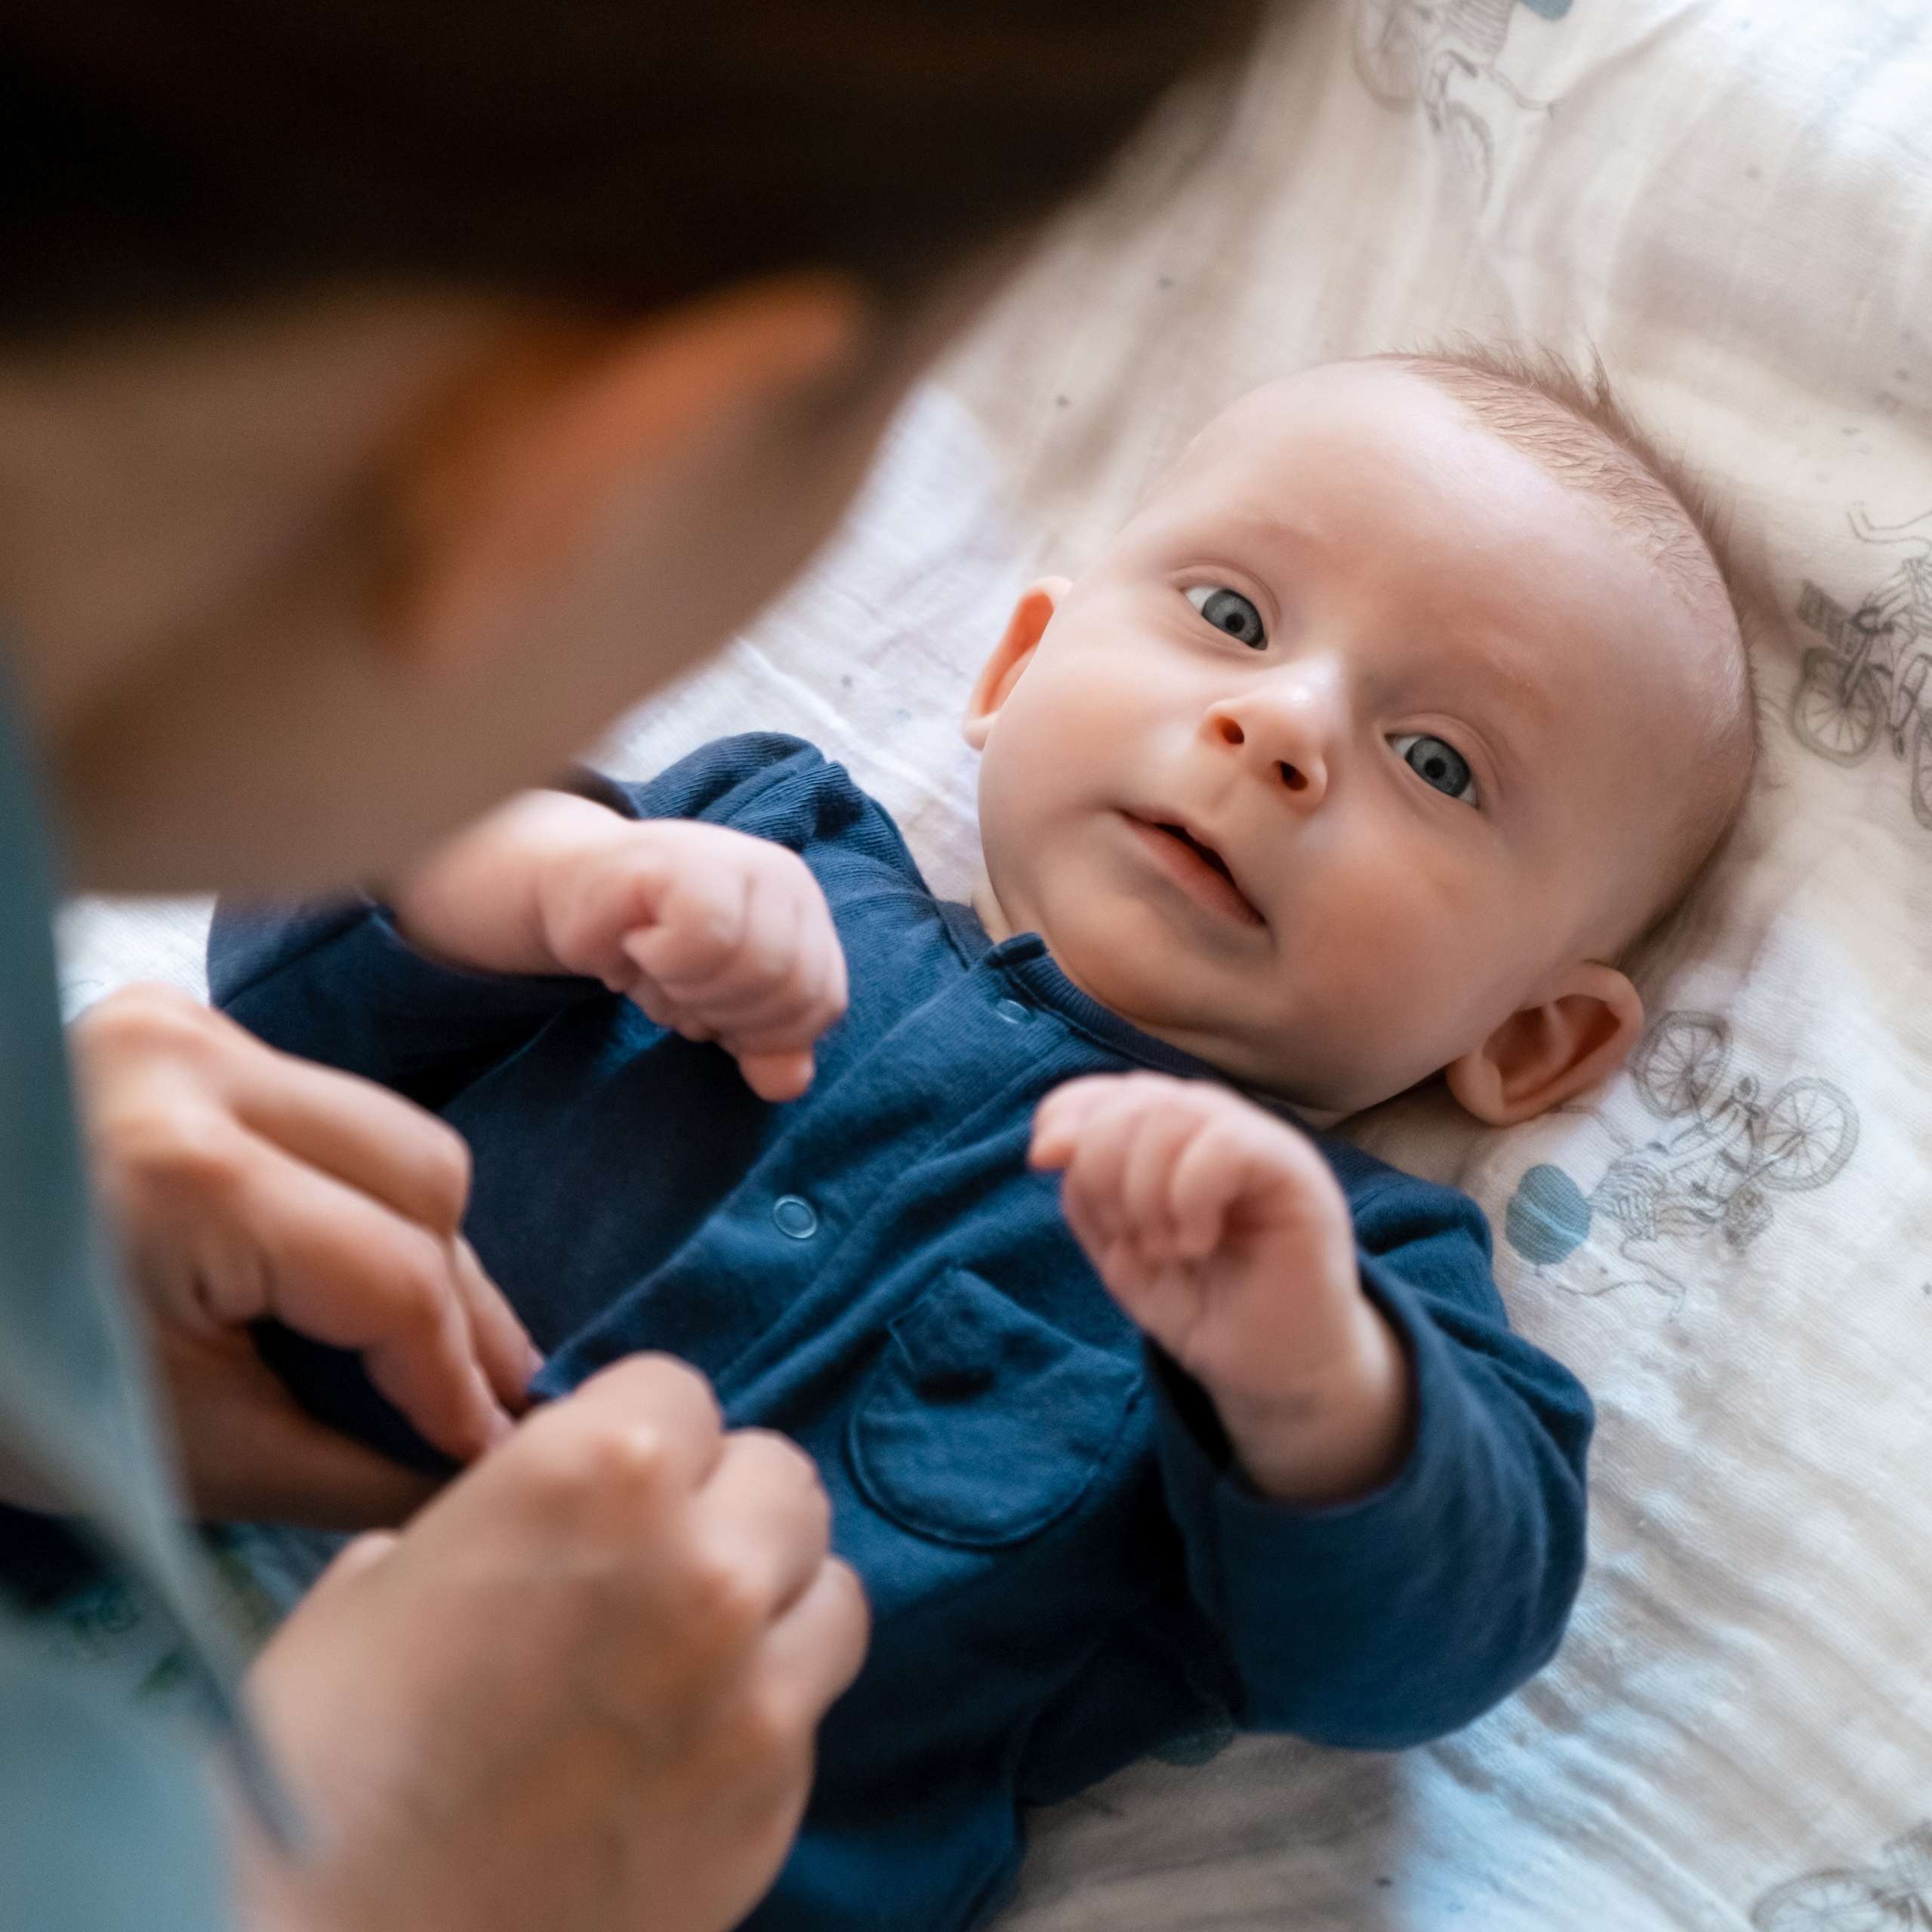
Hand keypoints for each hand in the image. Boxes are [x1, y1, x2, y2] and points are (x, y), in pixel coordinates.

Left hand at [70, 984, 539, 1527]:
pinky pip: (330, 1114)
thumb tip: (482, 1471)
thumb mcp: (191, 1455)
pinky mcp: (183, 1021)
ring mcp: (186, 1025)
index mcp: (182, 1175)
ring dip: (420, 1242)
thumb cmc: (12, 1390)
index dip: (456, 1379)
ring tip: (421, 1340)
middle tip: (482, 1397)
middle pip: (422, 1175)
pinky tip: (346, 1270)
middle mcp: (192, 1063)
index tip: (490, 1446)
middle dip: (460, 1301)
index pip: (394, 1277)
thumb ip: (357, 1468)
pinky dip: (357, 1195)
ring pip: (394, 1134)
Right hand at [237, 1354, 868, 1931]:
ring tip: (696, 1648)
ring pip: (830, 1588)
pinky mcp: (775, 1802)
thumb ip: (498, 1519)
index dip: (634, 1435)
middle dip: (722, 1505)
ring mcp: (756, 1689)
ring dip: (773, 1601)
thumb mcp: (381, 1578)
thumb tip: (535, 1523)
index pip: (679, 1390)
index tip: (603, 1485)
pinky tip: (683, 1752)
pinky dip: (765, 1713)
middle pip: (780, 1475)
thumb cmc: (319, 1763)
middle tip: (657, 1561)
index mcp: (599, 1472)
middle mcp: (704, 1563)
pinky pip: (809, 1713)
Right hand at [395, 791, 847, 1101]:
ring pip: (751, 968)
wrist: (578, 893)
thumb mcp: (723, 1005)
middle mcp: (783, 878)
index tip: (714, 1014)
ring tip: (658, 963)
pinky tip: (640, 940)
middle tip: (678, 987)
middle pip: (788, 991)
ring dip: (690, 990)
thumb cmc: (658, 948)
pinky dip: (664, 959)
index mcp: (805, 914)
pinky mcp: (683, 860)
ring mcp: (738, 861)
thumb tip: (789, 1084)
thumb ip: (767, 1045)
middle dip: (725, 1014)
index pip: (821, 1002)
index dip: (765, 1033)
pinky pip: (701, 938)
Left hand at [1029, 1073, 1409, 1505]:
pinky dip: (1190, 1195)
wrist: (1271, 1373)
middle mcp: (1220, 1128)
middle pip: (1139, 1096)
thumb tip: (1053, 1147)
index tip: (1043, 1161)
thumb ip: (1086, 1191)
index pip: (1112, 1089)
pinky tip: (1197, 1243)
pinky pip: (1228, 1144)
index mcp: (1176, 1138)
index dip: (1067, 1110)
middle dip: (1103, 1163)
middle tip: (1127, 1233)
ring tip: (1165, 1249)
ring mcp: (1263, 1145)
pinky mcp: (1297, 1174)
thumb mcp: (1120, 1249)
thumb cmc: (1202, 1306)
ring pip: (1178, 1111)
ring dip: (1145, 1189)